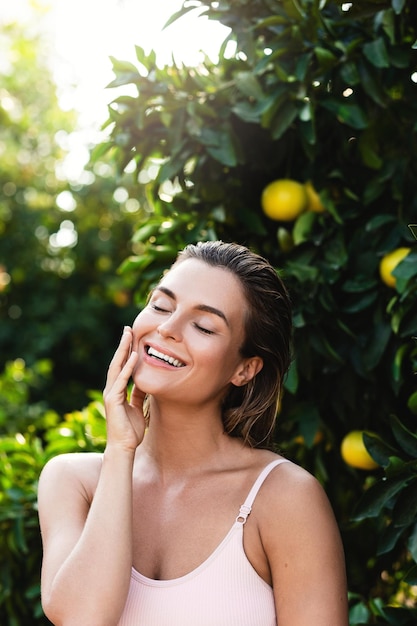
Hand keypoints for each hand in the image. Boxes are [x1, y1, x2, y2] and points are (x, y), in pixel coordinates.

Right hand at [103, 326, 145, 451]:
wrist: (124, 447)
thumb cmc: (131, 430)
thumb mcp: (138, 406)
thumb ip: (139, 393)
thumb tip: (144, 381)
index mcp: (117, 390)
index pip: (121, 365)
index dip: (126, 351)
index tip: (131, 336)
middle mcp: (112, 389)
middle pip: (117, 362)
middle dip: (123, 345)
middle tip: (128, 328)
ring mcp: (111, 394)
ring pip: (116, 367)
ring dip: (123, 350)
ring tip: (129, 335)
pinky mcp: (113, 400)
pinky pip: (121, 380)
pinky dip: (127, 367)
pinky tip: (134, 356)